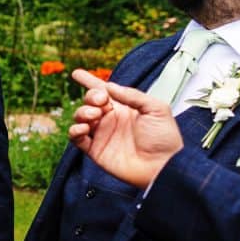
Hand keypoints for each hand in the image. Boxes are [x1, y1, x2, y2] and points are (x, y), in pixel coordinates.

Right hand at [67, 69, 183, 188]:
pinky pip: (76, 137)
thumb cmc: (164, 139)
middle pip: (89, 102)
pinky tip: (84, 128)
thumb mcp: (156, 109)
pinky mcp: (95, 150)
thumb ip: (133, 95)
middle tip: (101, 101)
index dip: (89, 81)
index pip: (103, 91)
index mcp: (124, 108)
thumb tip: (110, 87)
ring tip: (94, 115)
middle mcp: (110, 119)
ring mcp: (102, 134)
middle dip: (90, 97)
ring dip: (82, 112)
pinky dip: (75, 130)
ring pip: (80, 117)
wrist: (163, 166)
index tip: (77, 74)